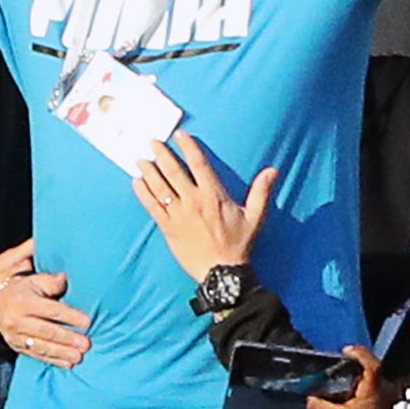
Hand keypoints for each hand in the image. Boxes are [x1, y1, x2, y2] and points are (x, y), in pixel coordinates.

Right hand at [0, 271, 90, 368]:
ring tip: (78, 357)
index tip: (87, 323)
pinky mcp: (17, 347)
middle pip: (46, 331)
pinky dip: (53, 360)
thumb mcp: (35, 281)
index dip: (70, 317)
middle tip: (85, 344)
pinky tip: (67, 364)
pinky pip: (37, 355)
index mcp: (24, 302)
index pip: (50, 310)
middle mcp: (17, 320)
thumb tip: (66, 278)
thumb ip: (52, 282)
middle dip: (67, 338)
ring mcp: (16, 336)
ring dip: (61, 353)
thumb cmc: (23, 290)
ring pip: (41, 346)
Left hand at [134, 131, 278, 280]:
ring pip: (159, 187)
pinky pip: (152, 207)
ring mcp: (178, 215)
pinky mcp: (168, 228)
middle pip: (173, 172)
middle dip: (161, 154)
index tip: (179, 135)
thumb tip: (273, 170)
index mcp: (213, 195)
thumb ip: (261, 191)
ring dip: (149, 171)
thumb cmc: (238, 245)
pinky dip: (143, 194)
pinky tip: (136, 183)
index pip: (198, 164)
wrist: (221, 273)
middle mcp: (193, 201)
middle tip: (152, 141)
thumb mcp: (255, 217)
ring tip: (140, 159)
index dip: (188, 147)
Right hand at [306, 346, 394, 408]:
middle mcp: (384, 390)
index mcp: (374, 389)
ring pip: (373, 379)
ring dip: (358, 376)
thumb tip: (309, 398)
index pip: (371, 363)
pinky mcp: (385, 406)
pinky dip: (361, 387)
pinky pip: (374, 389)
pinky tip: (349, 396)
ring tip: (342, 379)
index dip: (359, 352)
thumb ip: (320, 406)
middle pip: (372, 368)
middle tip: (341, 362)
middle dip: (356, 363)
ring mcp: (386, 398)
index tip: (346, 350)